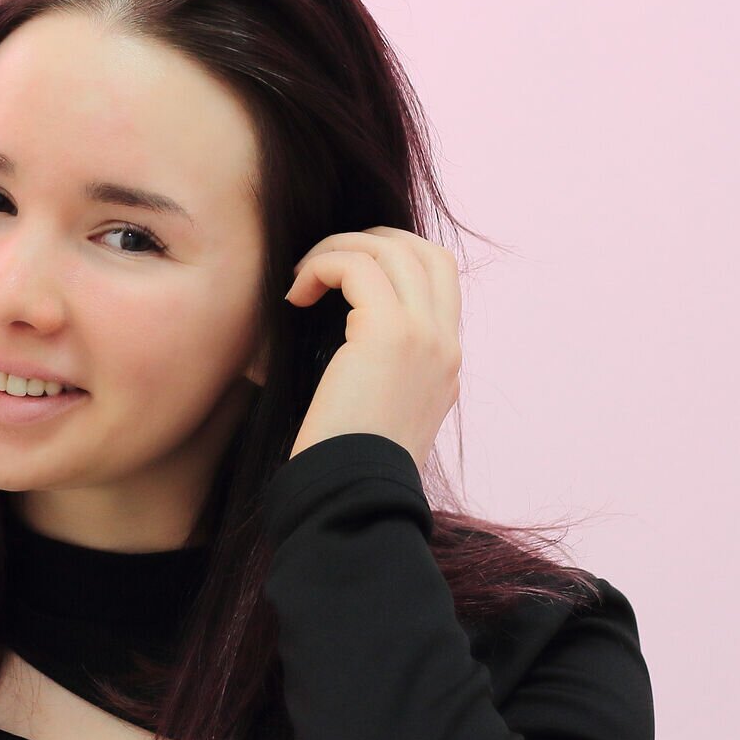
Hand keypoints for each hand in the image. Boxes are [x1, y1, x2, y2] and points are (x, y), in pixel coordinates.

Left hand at [283, 226, 462, 472]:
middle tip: (323, 262)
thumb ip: (379, 372)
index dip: (393, 259)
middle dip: (370, 241)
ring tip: (301, 278)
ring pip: (389, 249)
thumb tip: (344, 341)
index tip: (345, 275)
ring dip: (337, 250)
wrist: (354, 498)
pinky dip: (321, 266)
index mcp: (445, 363)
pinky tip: (294, 296)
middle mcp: (445, 345)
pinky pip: (356, 266)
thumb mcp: (378, 413)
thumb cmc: (347, 465)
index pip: (439, 279)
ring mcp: (426, 336)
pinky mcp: (391, 333)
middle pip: (425, 251)